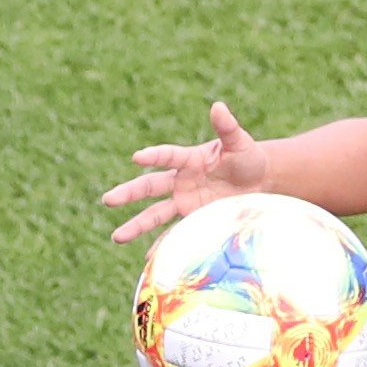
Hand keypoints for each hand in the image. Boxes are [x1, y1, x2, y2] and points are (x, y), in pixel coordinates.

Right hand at [102, 101, 270, 242]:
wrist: (258, 180)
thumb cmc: (247, 156)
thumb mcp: (239, 142)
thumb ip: (227, 127)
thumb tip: (218, 106)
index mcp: (189, 159)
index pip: (167, 156)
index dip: (154, 156)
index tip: (137, 157)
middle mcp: (180, 181)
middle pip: (150, 187)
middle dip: (129, 194)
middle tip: (108, 199)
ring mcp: (184, 202)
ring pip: (155, 214)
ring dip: (136, 225)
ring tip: (117, 237)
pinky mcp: (194, 219)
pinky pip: (175, 234)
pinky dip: (162, 246)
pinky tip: (148, 259)